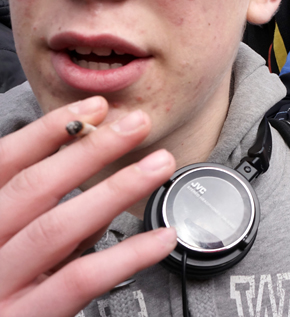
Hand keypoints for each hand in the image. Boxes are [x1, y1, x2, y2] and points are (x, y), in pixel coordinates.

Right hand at [0, 96, 176, 316]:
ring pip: (58, 228)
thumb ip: (46, 223)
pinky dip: (126, 256)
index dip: (48, 133)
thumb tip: (100, 190)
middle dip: (90, 151)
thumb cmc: (2, 293)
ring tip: (159, 166)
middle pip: (33, 189)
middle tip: (137, 124)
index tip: (94, 108)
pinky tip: (161, 238)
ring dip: (115, 190)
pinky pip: (79, 280)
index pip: (4, 166)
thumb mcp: (9, 250)